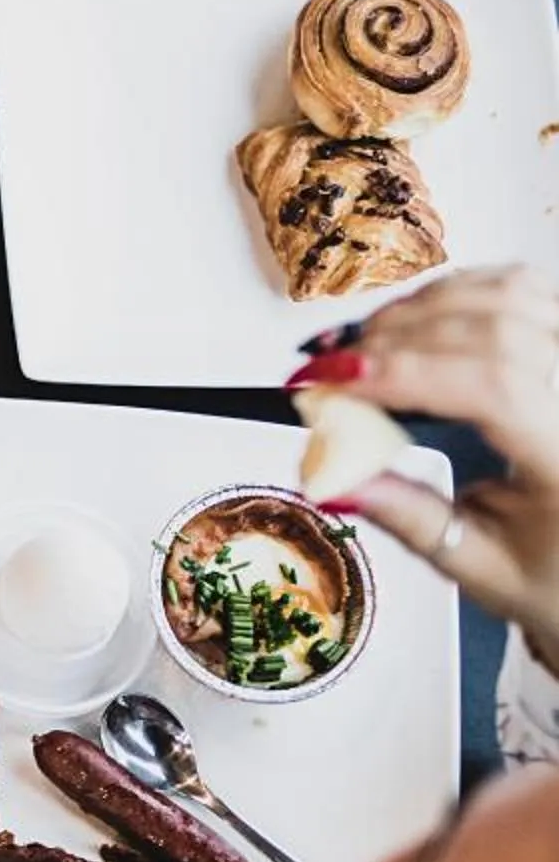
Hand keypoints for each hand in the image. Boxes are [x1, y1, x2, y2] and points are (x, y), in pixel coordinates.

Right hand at [299, 266, 558, 661]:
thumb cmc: (555, 573)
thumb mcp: (483, 569)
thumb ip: (411, 521)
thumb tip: (333, 480)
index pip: (493, 384)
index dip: (403, 370)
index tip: (329, 381)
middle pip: (492, 328)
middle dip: (393, 337)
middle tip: (326, 368)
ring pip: (506, 294)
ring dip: (421, 309)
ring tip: (364, 346)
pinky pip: (522, 288)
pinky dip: (458, 293)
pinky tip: (416, 321)